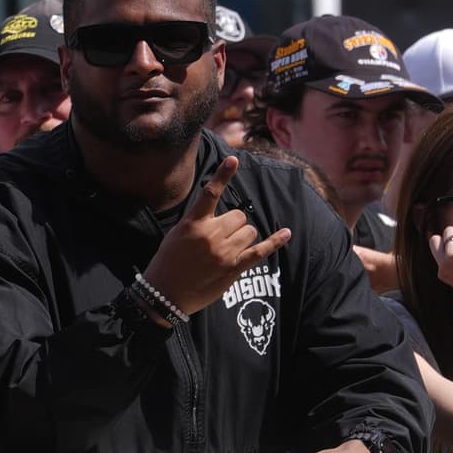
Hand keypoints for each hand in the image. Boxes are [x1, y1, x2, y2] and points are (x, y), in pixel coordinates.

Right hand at [144, 162, 286, 314]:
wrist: (166, 293)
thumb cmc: (167, 262)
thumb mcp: (176, 235)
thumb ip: (197, 223)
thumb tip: (222, 217)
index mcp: (192, 224)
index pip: (210, 193)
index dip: (222, 175)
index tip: (233, 159)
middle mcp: (211, 235)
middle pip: (238, 216)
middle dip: (234, 224)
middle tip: (220, 237)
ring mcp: (225, 252)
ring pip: (250, 231)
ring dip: (243, 236)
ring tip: (226, 249)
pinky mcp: (235, 268)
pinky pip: (261, 250)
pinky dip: (276, 241)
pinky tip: (286, 232)